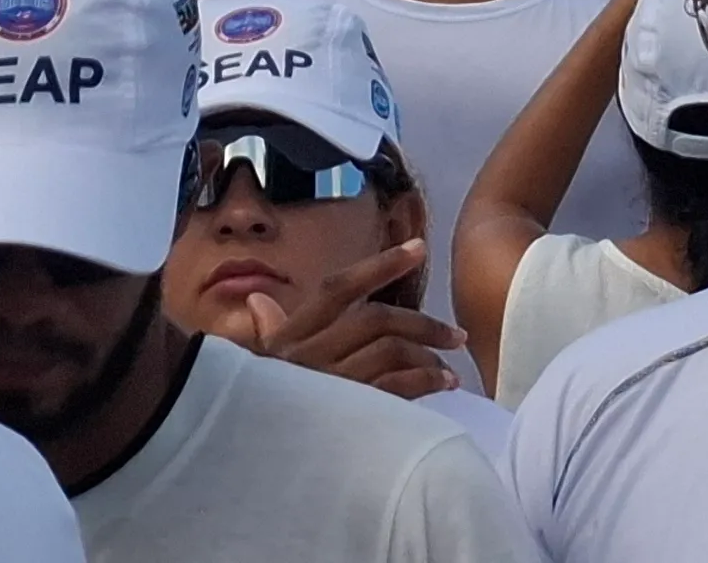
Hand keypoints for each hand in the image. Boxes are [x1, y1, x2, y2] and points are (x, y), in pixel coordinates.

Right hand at [226, 241, 463, 400]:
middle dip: (423, 323)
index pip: (338, 289)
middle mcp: (310, 356)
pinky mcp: (351, 417)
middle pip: (376, 320)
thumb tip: (256, 299)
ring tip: (450, 367)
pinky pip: (397, 390)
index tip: (419, 249)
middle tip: (456, 334)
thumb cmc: (259, 410)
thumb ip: (268, 331)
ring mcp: (331, 386)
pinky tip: (444, 385)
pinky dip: (426, 383)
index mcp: (291, 338)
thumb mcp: (258, 368)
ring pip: (391, 352)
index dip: (379, 265)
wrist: (251, 459)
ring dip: (429, 357)